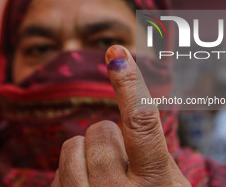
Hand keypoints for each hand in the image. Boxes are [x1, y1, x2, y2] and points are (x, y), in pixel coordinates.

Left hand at [51, 45, 190, 186]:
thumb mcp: (169, 184)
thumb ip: (151, 151)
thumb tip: (129, 98)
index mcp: (156, 184)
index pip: (141, 122)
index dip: (130, 83)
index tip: (117, 52)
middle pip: (100, 131)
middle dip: (110, 139)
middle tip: (122, 161)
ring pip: (72, 146)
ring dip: (87, 153)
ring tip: (103, 176)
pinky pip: (56, 171)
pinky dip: (70, 173)